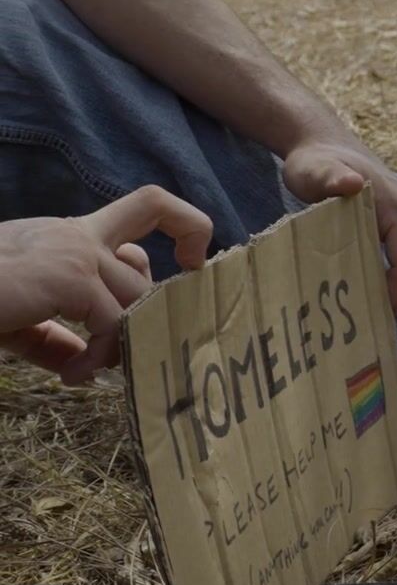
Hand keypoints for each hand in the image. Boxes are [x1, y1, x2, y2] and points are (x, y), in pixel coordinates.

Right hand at [0, 186, 211, 383]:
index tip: (190, 263)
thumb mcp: (18, 319)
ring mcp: (74, 251)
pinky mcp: (69, 277)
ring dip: (120, 344)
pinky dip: (102, 355)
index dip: (182, 227)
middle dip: (160, 289)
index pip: (144, 208)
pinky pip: (114, 322)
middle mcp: (75, 233)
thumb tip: (84, 362)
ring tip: (86, 372)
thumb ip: (55, 335)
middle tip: (139, 336)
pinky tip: (73, 376)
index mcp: (64, 234)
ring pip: (136, 296)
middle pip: (151, 239)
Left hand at [282, 138, 396, 315]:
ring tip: (363, 317)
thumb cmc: (316, 160)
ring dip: (393, 293)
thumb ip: (329, 178)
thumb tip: (352, 184)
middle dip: (396, 301)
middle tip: (365, 328)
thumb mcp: (314, 170)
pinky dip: (389, 281)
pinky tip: (364, 295)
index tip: (369, 319)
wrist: (324, 143)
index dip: (396, 297)